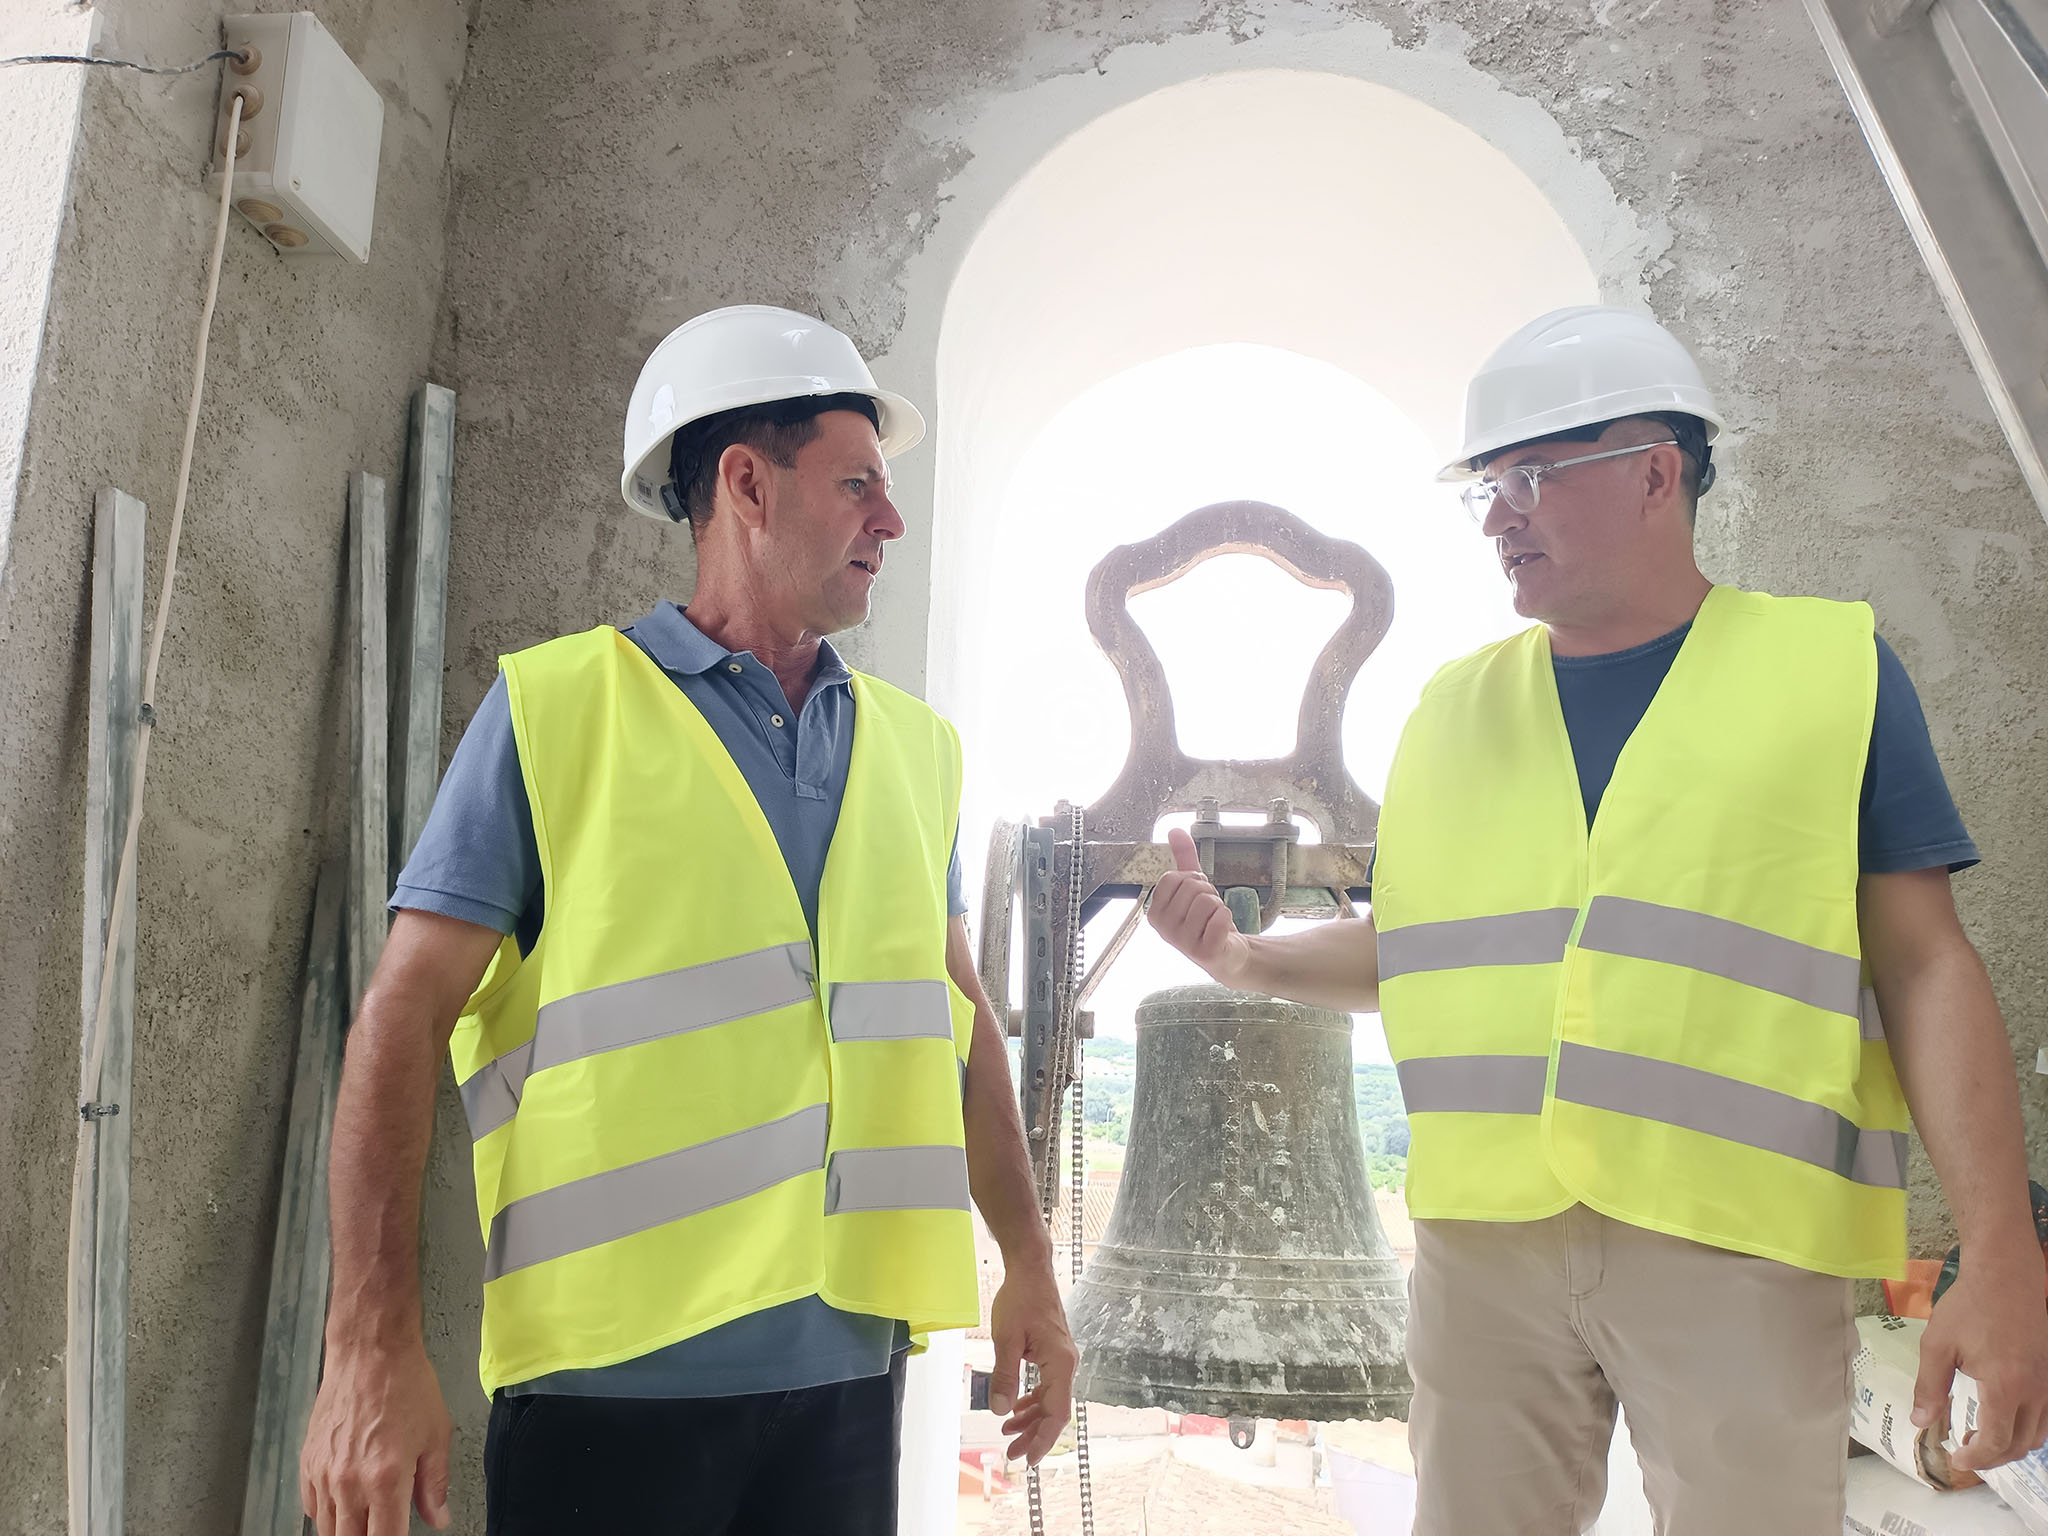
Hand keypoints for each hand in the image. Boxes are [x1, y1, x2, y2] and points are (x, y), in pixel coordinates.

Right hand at [301, 1337, 453, 1534]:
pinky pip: (311, 1507)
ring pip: (327, 1528)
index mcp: (386, 1479)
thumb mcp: (436, 1434)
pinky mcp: (308, 1462)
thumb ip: (434, 1483)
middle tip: (383, 1527)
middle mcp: (349, 1482)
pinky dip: (326, 1514)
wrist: (370, 1351)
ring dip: (347, 1530)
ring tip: (366, 1520)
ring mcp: (324, 1473)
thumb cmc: (406, 1385)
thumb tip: (437, 1517)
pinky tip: (345, 1504)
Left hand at [987, 1262, 1077, 1464]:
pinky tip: (1016, 1409)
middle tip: (1013, 1453)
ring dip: (1031, 1419)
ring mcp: (1060, 1359)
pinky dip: (1031, 1401)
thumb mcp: (1006, 1339)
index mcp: (1060, 1362)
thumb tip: (1000, 1410)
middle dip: (1034, 1434)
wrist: (1030, 1270)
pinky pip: (1046, 1386)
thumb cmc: (1020, 1299)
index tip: (1029, 1458)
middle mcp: (1066, 1364)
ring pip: (1050, 1400)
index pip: (1056, 1412)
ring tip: (1008, 1434)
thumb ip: (1005, 1376)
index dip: (1043, 1438)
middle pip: (1055, 1410)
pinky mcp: (1052, 1353)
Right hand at [1148, 829, 1250, 984]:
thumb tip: (1175, 831)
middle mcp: (1164, 929)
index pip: (1173, 878)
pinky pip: (1220, 917)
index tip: (1195, 896)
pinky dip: (1227, 918)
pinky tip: (1222, 931)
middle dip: (1208, 893)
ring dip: (1218, 906)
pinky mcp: (1204, 952)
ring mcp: (1183, 943)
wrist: (1227, 953)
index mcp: (1155, 913)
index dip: (1192, 880)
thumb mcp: (1193, 888)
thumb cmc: (1206, 920)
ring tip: (1214, 921)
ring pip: (1207, 901)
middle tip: (1208, 911)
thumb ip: (1183, 859)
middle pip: (1192, 887)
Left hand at [1914, 1251, 2047, 1470]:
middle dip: (1992, 1458)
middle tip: (1965, 1453)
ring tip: (1980, 1438)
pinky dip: (2025, 1428)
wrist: (2006, 1276)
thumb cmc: (1969, 1306)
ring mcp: (2047, 1383)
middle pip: (2020, 1444)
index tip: (1956, 1458)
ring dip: (2011, 1444)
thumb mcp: (1938, 1345)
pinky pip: (2045, 1416)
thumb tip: (1919, 1421)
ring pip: (2038, 1434)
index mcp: (2005, 1386)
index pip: (1997, 1441)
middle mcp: (2034, 1391)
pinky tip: (2002, 1418)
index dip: (1976, 1458)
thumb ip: (1929, 1387)